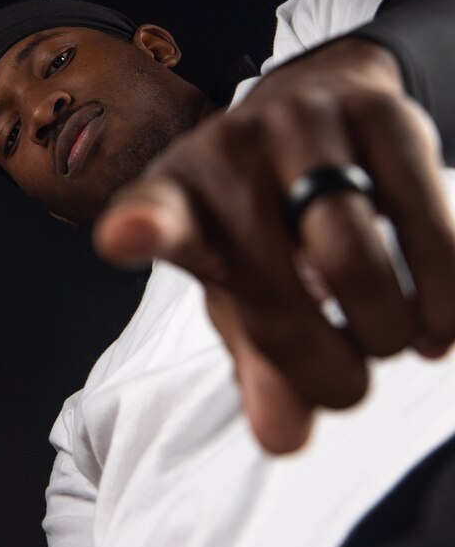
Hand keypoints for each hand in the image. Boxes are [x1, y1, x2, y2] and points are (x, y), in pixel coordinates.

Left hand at [94, 37, 454, 452]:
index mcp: (177, 196)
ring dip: (382, 332)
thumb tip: (283, 441)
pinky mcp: (382, 115)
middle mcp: (230, 151)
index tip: (123, 238)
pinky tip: (434, 325)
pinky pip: (430, 226)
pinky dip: (443, 299)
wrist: (315, 105)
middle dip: (322, 369)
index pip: (154, 212)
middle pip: (273, 289)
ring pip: (352, 259)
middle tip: (343, 386)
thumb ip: (261, 363)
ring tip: (391, 345)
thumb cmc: (260, 221)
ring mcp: (303, 124)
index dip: (141, 226)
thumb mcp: (242, 287)